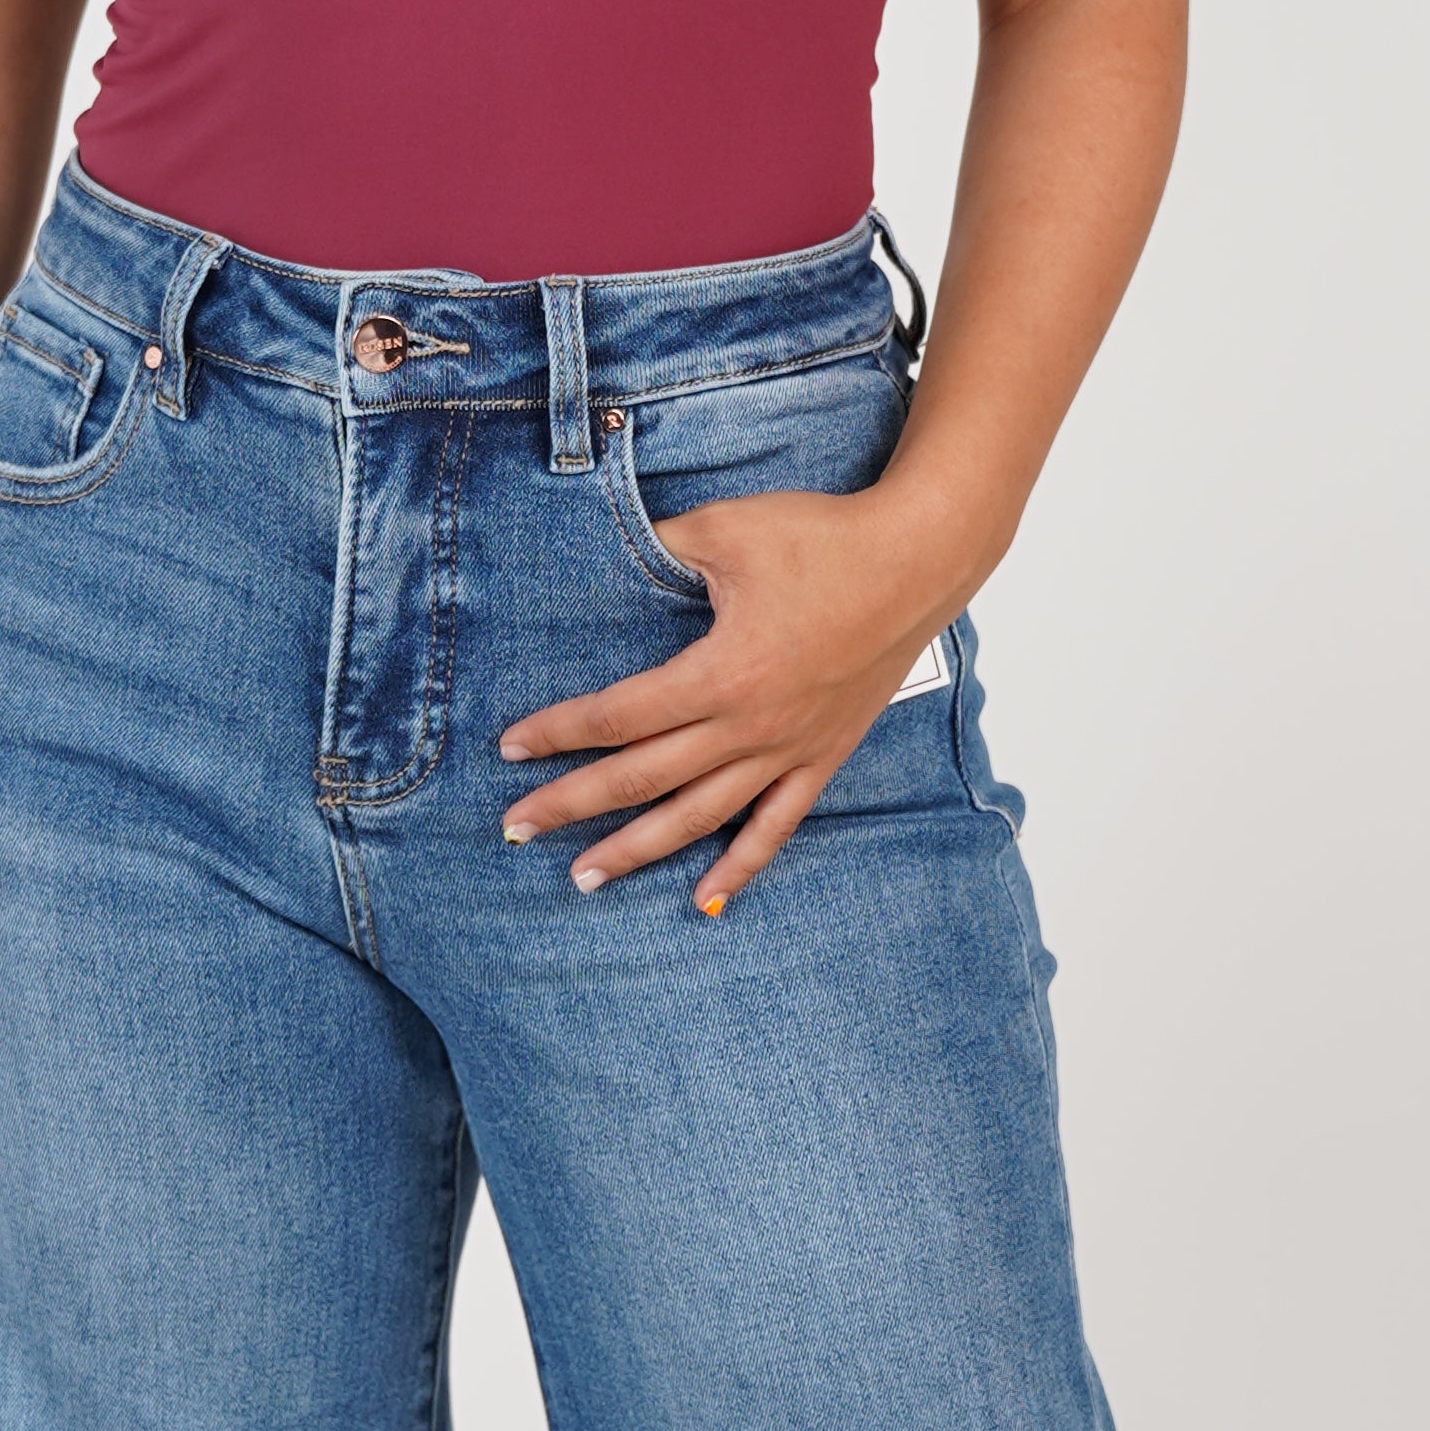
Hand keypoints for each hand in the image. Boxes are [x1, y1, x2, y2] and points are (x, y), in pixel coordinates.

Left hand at [496, 480, 960, 913]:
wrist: (918, 560)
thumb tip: (609, 548)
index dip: (559, 732)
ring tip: (584, 878)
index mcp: (721, 675)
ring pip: (699, 817)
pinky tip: (705, 900)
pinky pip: (775, 825)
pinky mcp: (823, 756)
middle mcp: (751, 727)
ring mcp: (789, 749)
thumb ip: (659, 545)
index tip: (511, 747)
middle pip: (643, 778)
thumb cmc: (824, 538)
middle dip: (572, 805)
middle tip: (515, 829)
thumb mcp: (726, 529)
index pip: (619, 716)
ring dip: (637, 851)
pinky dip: (740, 866)